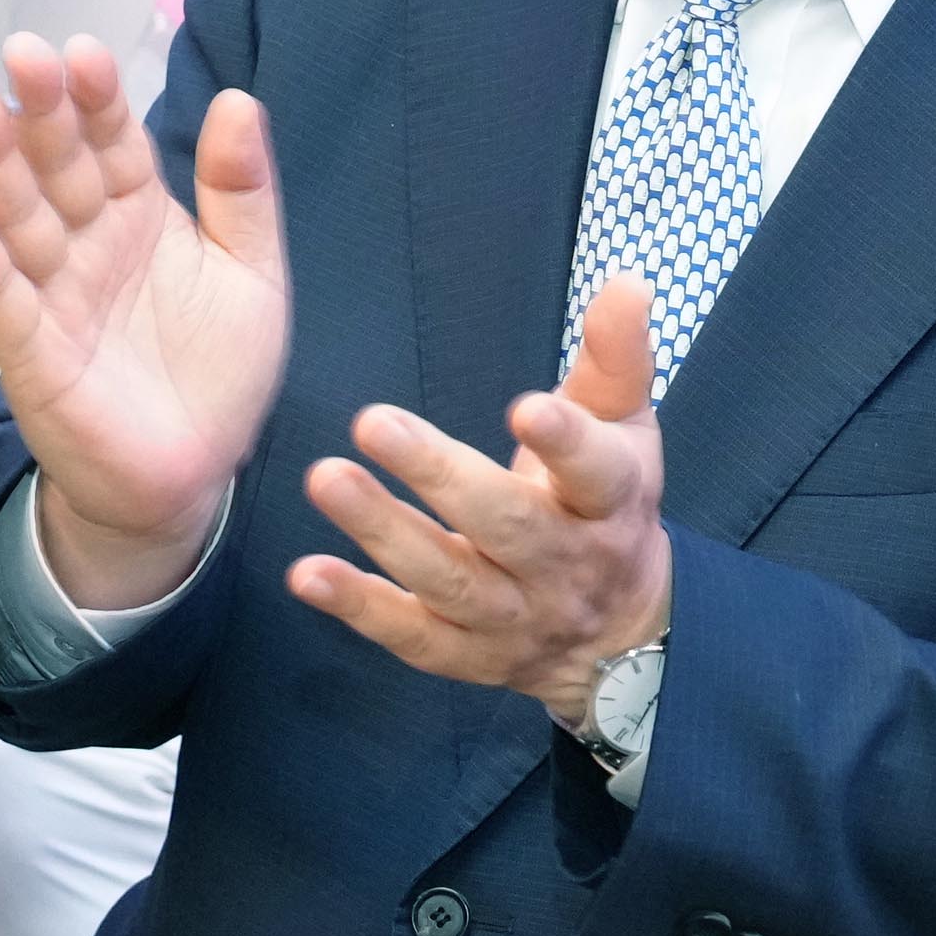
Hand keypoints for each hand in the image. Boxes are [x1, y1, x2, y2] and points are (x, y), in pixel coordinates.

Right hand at [0, 34, 291, 609]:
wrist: (188, 478)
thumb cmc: (218, 372)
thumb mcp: (253, 276)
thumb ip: (243, 192)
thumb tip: (239, 96)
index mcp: (139, 211)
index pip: (113, 141)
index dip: (98, 100)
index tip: (85, 52)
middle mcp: (86, 240)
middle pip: (56, 165)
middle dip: (39, 112)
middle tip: (22, 55)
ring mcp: (52, 291)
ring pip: (18, 215)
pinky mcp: (28, 348)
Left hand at [291, 273, 672, 721]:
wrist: (619, 633)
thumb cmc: (606, 502)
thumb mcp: (625, 427)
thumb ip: (617, 356)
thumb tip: (628, 282)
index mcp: (610, 502)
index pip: (594, 473)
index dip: (565, 441)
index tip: (526, 407)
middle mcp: (565, 566)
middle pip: (506, 525)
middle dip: (439, 476)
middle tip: (372, 422)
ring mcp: (513, 617)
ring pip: (450, 580)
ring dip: (384, 532)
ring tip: (327, 480)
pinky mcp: (465, 654)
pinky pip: (411, 635)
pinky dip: (359, 607)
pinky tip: (307, 574)